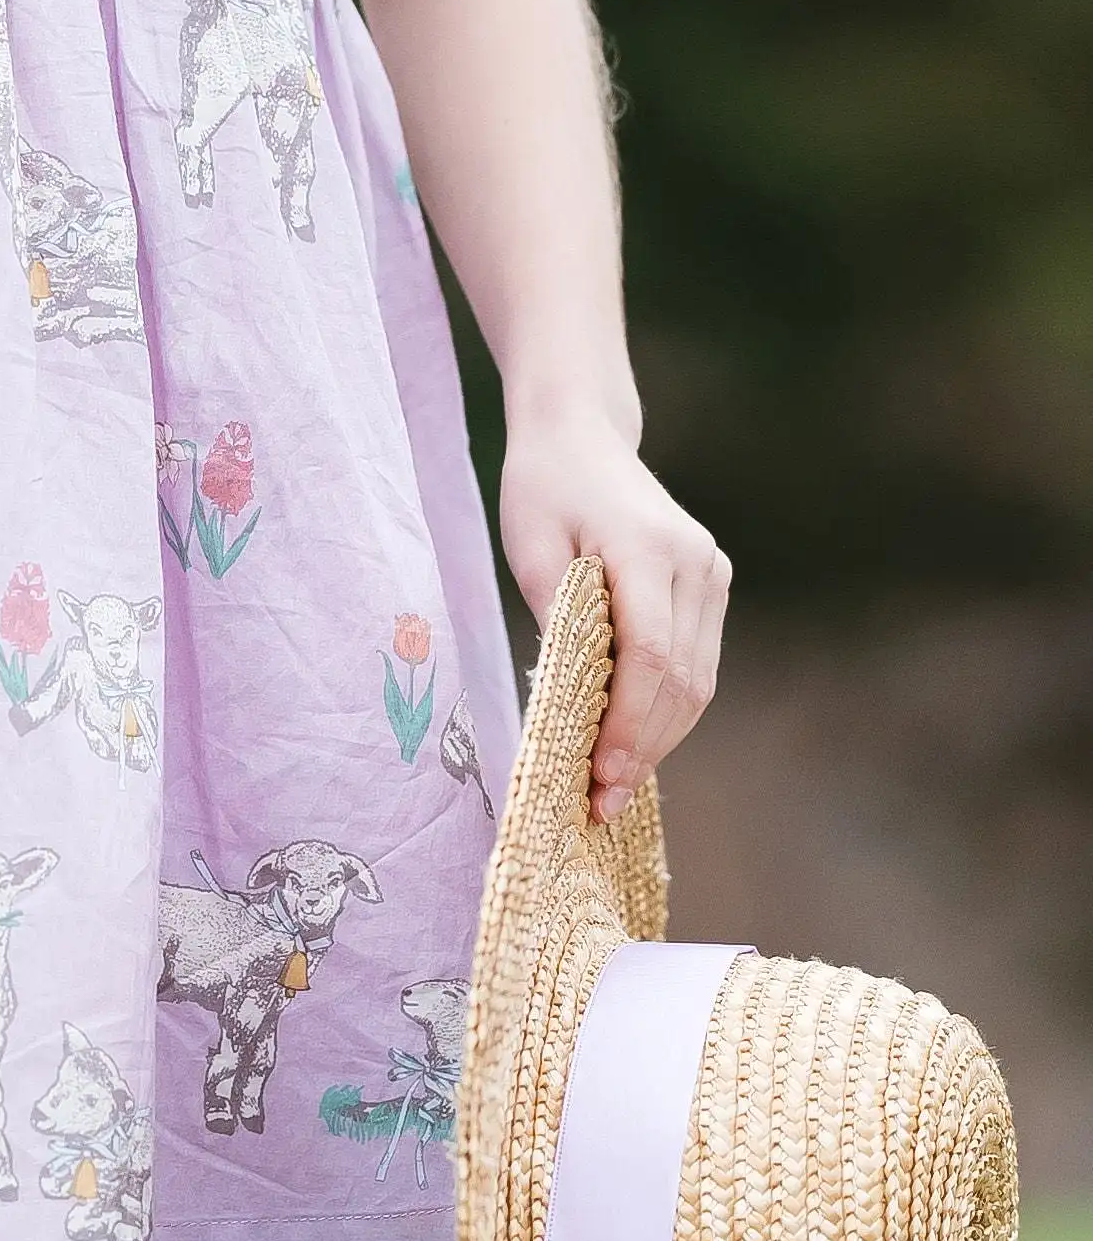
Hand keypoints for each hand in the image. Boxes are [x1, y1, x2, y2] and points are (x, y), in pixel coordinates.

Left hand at [498, 415, 727, 820]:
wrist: (581, 437)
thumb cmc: (543, 490)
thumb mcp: (529, 549)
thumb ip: (557, 619)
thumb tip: (572, 704)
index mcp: (648, 550)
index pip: (651, 657)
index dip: (629, 725)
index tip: (600, 776)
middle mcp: (695, 563)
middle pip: (682, 680)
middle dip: (644, 748)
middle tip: (602, 803)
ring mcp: (711, 574)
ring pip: (698, 680)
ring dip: (660, 738)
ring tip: (614, 787)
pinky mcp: (711, 584)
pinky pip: (696, 662)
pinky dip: (667, 709)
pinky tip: (632, 742)